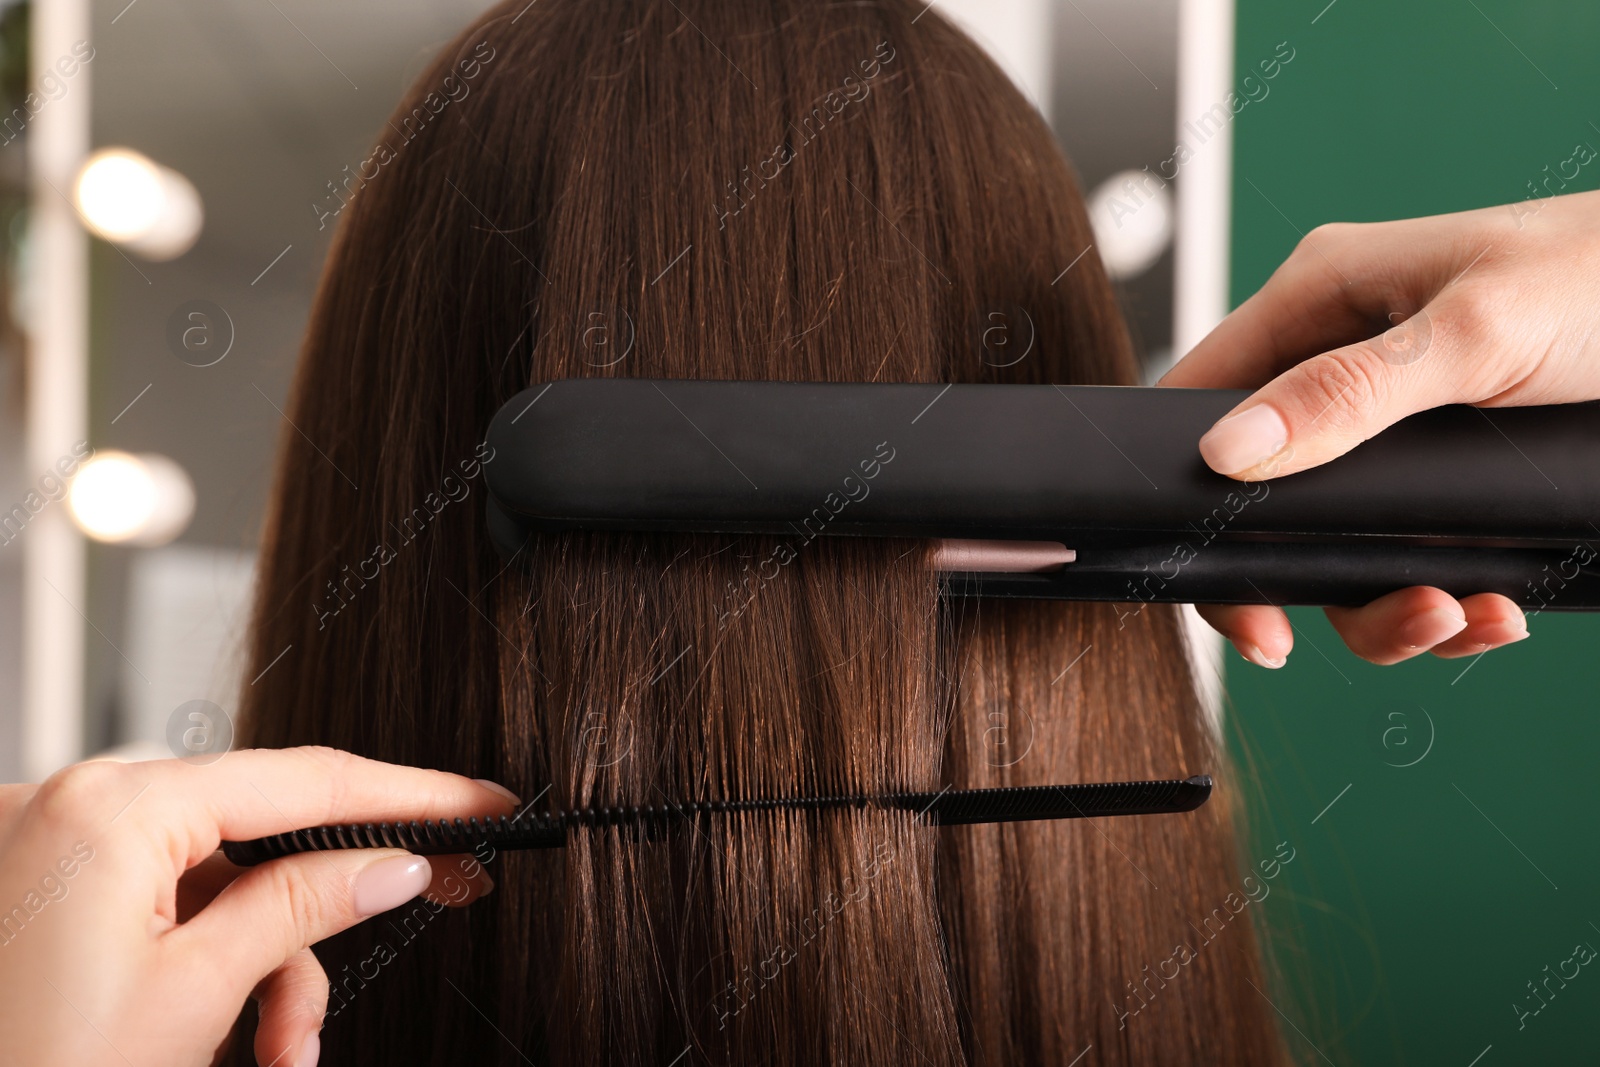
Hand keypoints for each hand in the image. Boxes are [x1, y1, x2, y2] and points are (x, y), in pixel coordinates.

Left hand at [0, 747, 517, 1066]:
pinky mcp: (42, 886)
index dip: (409, 793)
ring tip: (280, 1050)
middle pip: (259, 833)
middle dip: (324, 912)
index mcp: (109, 807)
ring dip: (265, 964)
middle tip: (434, 903)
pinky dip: (206, 961)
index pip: (300, 780)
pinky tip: (226, 1038)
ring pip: (214, 877)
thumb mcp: (196, 995)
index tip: (481, 804)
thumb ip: (304, 906)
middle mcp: (72, 802)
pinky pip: (159, 897)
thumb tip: (394, 862)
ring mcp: (49, 843)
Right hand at [1160, 188, 1599, 665]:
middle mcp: (1350, 361)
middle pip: (1271, 495)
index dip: (1192, 490)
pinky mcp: (1458, 472)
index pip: (1204, 397)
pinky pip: (1415, 553)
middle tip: (1317, 634)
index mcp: (1326, 297)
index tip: (1224, 581)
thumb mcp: (1477, 334)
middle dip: (1306, 576)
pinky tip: (1492, 609)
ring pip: (1345, 540)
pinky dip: (1446, 600)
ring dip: (1388, 605)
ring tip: (1454, 619)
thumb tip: (1233, 450)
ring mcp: (1404, 424)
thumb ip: (1348, 391)